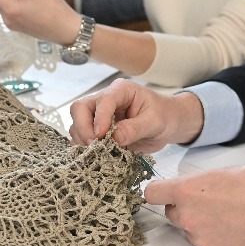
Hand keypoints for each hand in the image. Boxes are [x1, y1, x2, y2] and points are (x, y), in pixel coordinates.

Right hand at [69, 79, 202, 151]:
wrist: (167, 124)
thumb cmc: (164, 116)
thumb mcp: (155, 121)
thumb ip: (136, 128)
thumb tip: (115, 138)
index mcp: (120, 90)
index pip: (103, 101)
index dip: (99, 118)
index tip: (101, 136)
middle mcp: (105, 100)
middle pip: (80, 108)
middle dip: (83, 128)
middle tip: (94, 145)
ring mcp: (99, 115)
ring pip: (77, 123)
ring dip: (82, 139)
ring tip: (97, 153)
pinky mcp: (97, 130)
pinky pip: (81, 137)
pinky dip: (84, 147)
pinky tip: (95, 155)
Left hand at [147, 167, 244, 245]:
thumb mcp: (222, 172)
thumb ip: (197, 184)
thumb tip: (189, 191)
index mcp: (186, 192)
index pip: (152, 193)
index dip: (159, 193)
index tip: (163, 194)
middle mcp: (188, 218)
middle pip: (173, 215)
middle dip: (187, 210)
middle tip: (213, 205)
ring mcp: (202, 241)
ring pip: (193, 234)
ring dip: (206, 228)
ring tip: (234, 218)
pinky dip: (221, 243)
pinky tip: (240, 233)